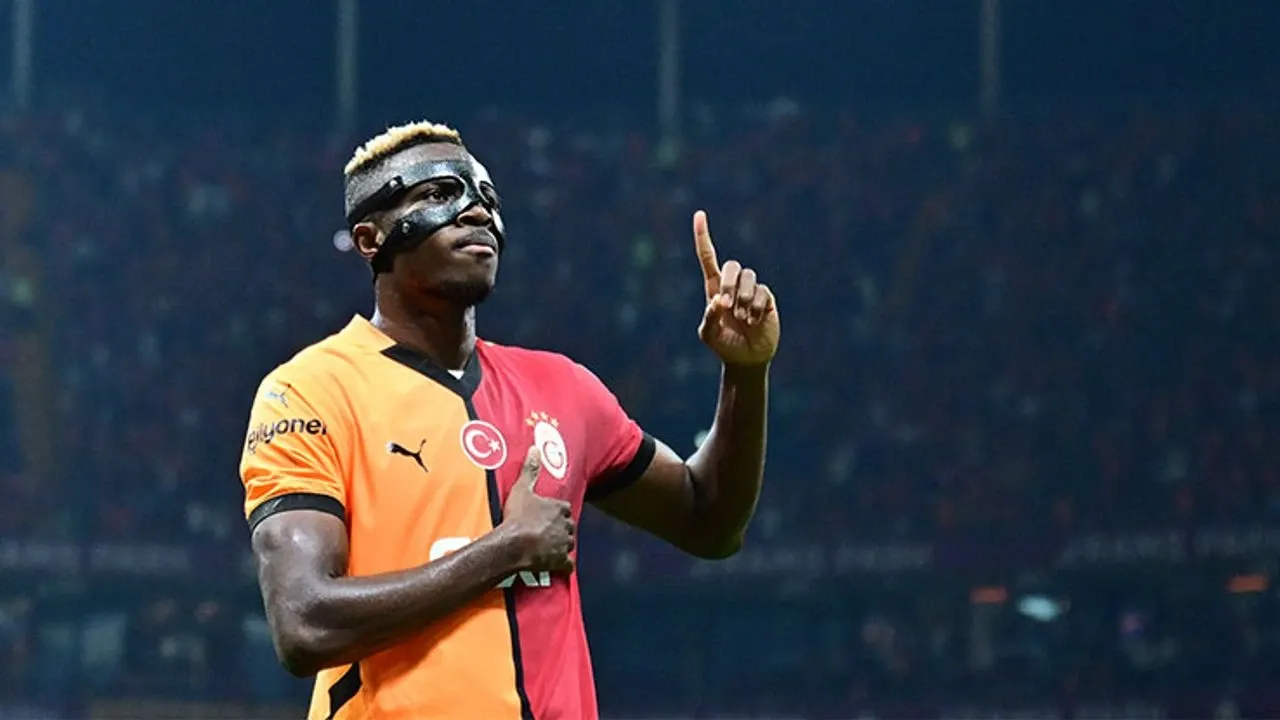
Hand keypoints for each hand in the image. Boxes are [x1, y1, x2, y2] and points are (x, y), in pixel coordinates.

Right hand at [500, 446, 574, 571]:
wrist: (513, 544)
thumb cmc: (517, 516)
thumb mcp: (522, 489)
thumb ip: (530, 470)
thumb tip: (535, 448)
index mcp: (560, 508)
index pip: (565, 509)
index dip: (557, 513)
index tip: (547, 516)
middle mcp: (566, 525)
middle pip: (568, 526)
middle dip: (561, 529)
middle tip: (545, 532)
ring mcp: (564, 544)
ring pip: (569, 544)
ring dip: (562, 545)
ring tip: (548, 547)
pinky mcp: (560, 561)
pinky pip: (567, 565)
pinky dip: (563, 565)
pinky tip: (556, 565)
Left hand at [693, 210, 779, 366]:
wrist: (746, 359)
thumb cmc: (724, 345)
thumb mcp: (709, 334)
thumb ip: (709, 317)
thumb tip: (718, 300)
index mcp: (714, 288)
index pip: (708, 257)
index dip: (703, 236)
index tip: (699, 214)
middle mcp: (733, 285)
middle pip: (731, 266)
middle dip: (728, 285)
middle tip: (725, 306)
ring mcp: (752, 290)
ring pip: (749, 277)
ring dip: (744, 299)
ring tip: (742, 319)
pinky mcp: (767, 299)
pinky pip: (763, 292)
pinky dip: (756, 308)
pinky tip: (754, 322)